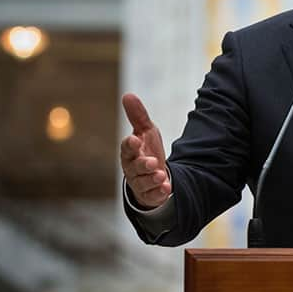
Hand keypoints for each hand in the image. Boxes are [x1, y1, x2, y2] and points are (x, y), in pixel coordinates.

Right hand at [120, 93, 171, 208]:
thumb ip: (137, 116)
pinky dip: (158, 192)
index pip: (126, 148)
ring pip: (142, 183)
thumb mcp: (146, 131)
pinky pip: (152, 196)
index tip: (135, 140)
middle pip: (134, 168)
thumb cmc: (146, 150)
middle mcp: (132, 168)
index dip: (130, 145)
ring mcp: (140, 183)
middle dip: (143, 165)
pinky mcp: (149, 194)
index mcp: (130, 152)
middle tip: (152, 162)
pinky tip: (166, 188)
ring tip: (161, 174)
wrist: (154, 173)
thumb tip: (128, 95)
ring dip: (151, 179)